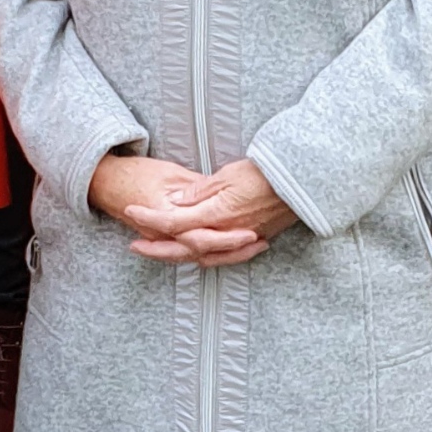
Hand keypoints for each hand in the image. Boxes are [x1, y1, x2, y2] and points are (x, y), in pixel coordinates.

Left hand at [89, 153, 292, 266]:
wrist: (301, 183)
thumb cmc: (266, 173)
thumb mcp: (228, 175)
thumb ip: (200, 192)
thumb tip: (177, 202)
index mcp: (216, 214)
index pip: (174, 222)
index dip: (149, 219)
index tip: (130, 211)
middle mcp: (225, 233)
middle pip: (183, 248)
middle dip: (155, 249)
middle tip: (134, 245)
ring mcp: (240, 241)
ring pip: (202, 256)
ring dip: (177, 256)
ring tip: (159, 250)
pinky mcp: (253, 241)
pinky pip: (224, 257)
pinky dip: (207, 257)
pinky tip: (199, 255)